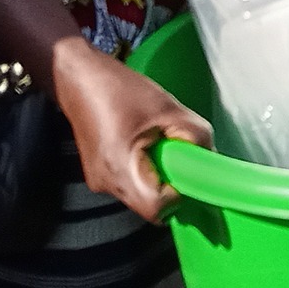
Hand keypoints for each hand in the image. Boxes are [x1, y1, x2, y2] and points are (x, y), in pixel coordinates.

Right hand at [51, 37, 211, 223]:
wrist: (78, 78)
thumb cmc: (120, 89)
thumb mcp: (167, 107)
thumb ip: (194, 134)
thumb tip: (210, 158)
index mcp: (120, 169)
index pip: (157, 209)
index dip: (180, 195)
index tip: (188, 170)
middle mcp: (106, 184)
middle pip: (151, 205)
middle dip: (171, 184)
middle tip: (178, 153)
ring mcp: (99, 182)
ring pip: (142, 195)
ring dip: (158, 176)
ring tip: (157, 141)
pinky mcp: (99, 175)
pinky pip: (131, 183)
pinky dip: (144, 170)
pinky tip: (143, 142)